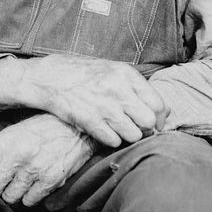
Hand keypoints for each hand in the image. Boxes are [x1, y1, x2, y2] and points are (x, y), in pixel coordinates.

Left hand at [0, 113, 95, 206]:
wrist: (77, 125)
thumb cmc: (43, 128)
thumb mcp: (15, 131)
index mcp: (4, 141)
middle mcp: (16, 156)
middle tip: (2, 184)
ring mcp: (33, 170)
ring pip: (10, 198)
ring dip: (14, 193)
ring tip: (22, 181)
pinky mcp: (49, 181)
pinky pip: (30, 201)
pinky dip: (31, 196)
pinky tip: (36, 183)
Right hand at [22, 55, 169, 147]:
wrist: (49, 77)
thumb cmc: (84, 74)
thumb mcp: (113, 69)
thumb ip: (136, 87)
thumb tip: (163, 111)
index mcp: (126, 74)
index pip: (158, 104)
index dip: (159, 118)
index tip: (154, 123)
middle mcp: (118, 89)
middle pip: (149, 121)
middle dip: (145, 128)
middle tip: (136, 128)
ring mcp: (103, 106)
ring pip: (133, 134)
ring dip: (127, 135)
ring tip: (118, 129)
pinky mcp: (89, 120)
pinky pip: (113, 141)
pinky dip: (111, 140)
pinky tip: (104, 131)